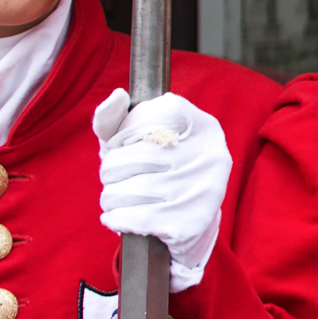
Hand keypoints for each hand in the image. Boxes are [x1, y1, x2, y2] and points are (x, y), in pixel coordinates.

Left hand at [94, 88, 231, 291]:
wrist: (191, 219)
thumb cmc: (159, 170)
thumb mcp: (140, 138)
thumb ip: (118, 118)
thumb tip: (116, 96)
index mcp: (200, 123)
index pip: (139, 121)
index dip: (120, 139)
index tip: (123, 148)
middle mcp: (207, 154)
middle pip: (130, 158)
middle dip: (110, 171)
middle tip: (115, 178)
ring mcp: (201, 189)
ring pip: (127, 191)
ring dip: (110, 198)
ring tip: (116, 198)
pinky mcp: (190, 222)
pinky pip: (133, 219)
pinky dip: (115, 219)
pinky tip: (117, 216)